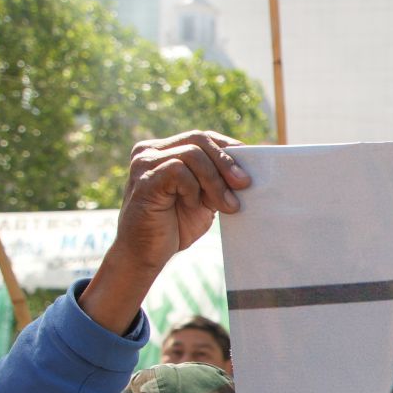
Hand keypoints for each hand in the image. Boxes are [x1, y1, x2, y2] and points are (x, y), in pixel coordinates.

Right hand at [83, 131, 248, 334]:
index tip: (249, 168)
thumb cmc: (175, 226)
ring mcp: (144, 163)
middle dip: (226, 163)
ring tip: (226, 205)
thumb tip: (246, 171)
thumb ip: (217, 180)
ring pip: (192, 154)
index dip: (228, 148)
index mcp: (165, 150)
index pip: (202, 137)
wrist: (147, 255)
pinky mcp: (144, 179)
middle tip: (244, 185)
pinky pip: (178, 170)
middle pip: (199, 139)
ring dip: (215, 180)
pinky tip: (193, 206)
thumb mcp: (204, 198)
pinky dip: (193, 188)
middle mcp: (150, 150)